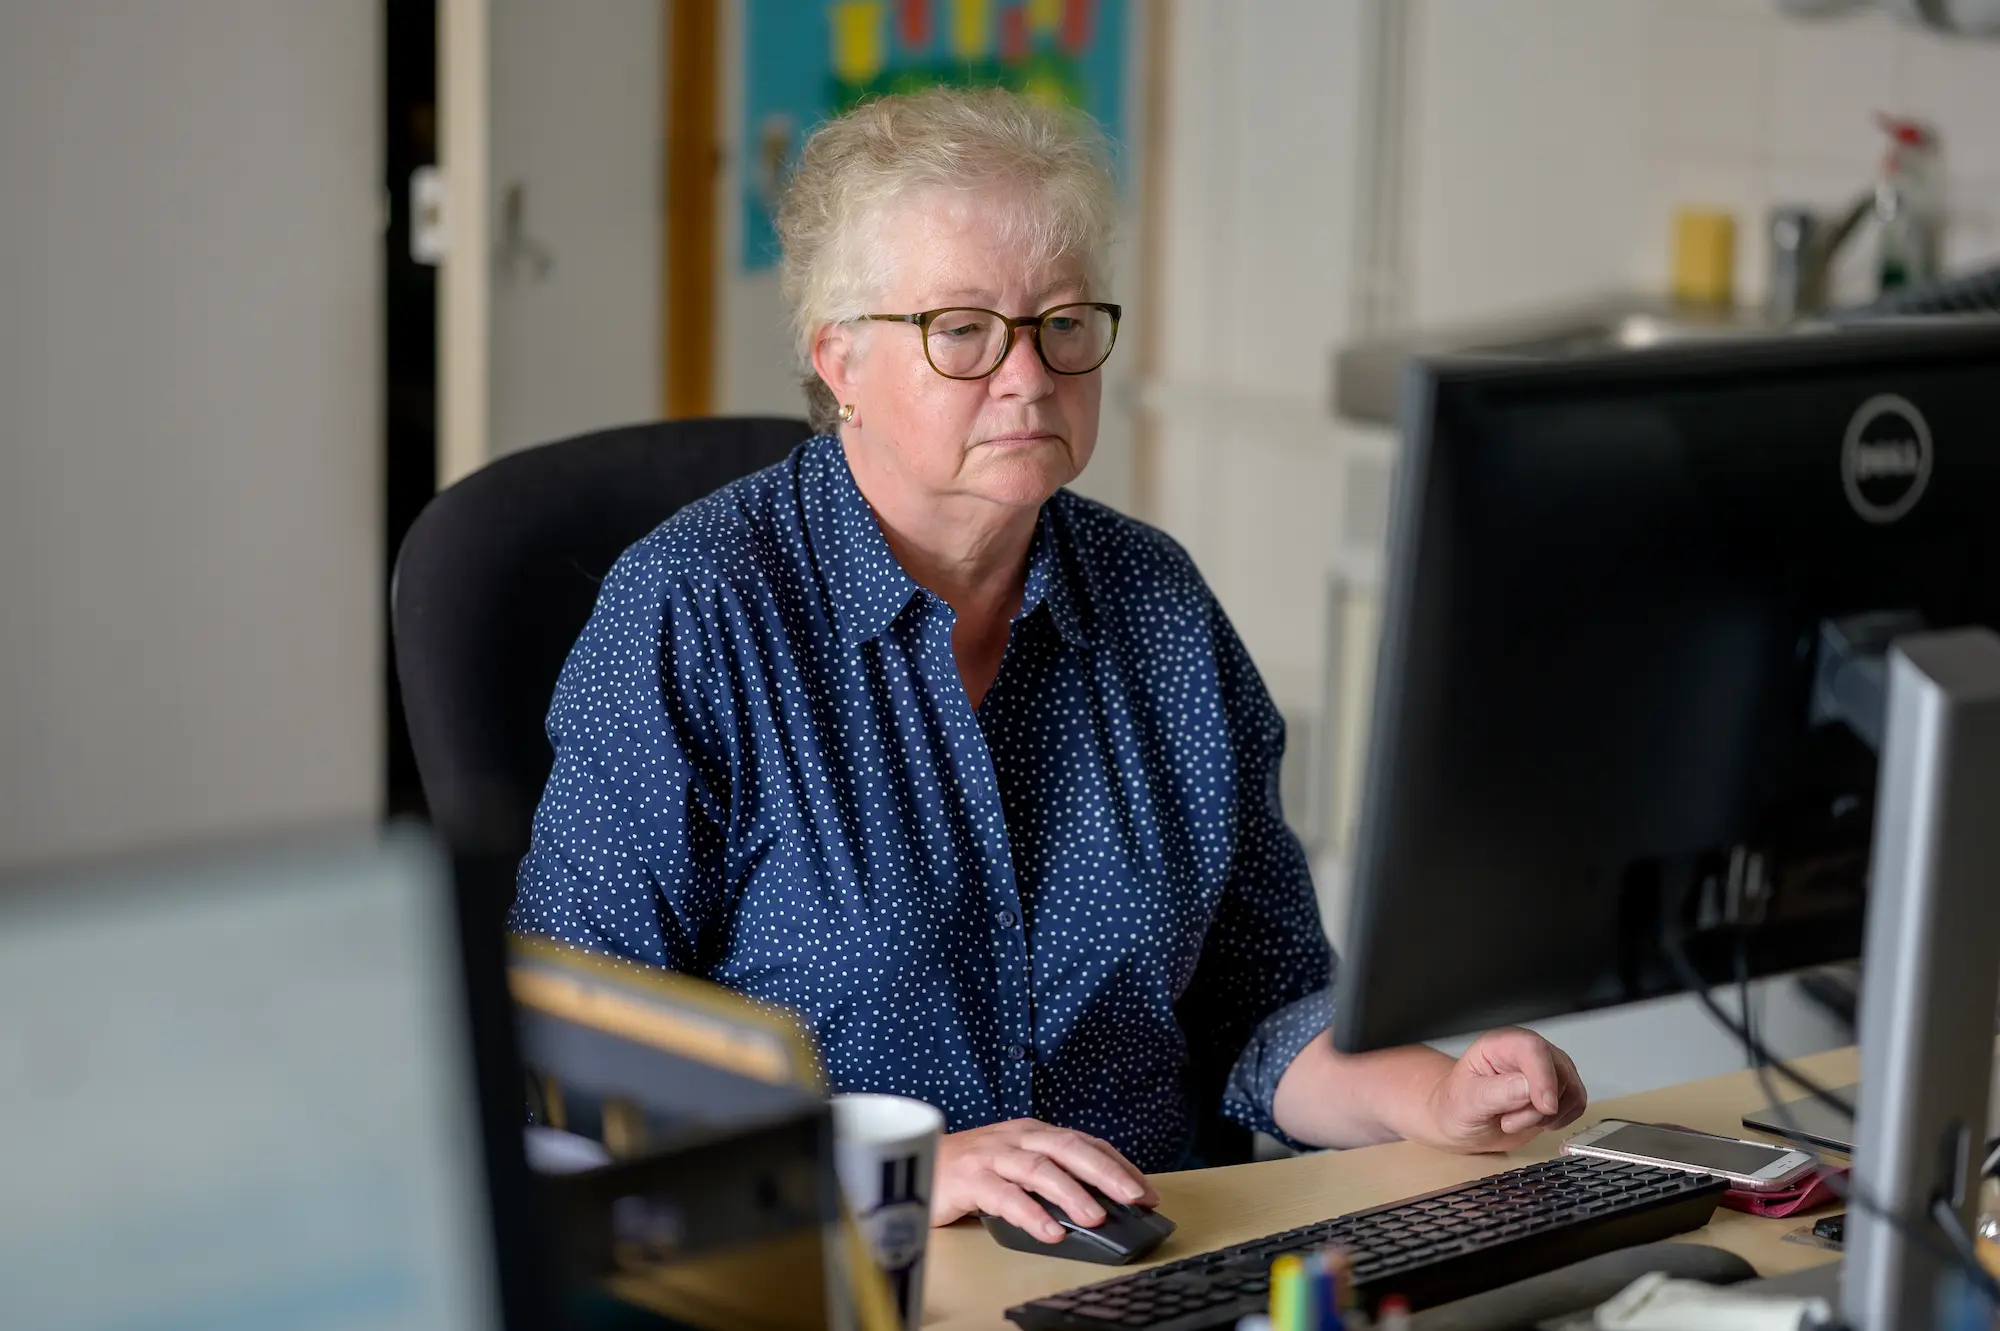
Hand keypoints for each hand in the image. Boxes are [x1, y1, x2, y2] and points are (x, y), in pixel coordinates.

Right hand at [930, 1118, 1159, 1242]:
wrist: (911, 1162)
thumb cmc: (969, 1169)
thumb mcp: (1015, 1166)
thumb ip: (1050, 1179)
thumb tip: (1099, 1206)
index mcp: (1033, 1133)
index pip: (1085, 1143)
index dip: (1118, 1165)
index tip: (1147, 1190)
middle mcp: (1016, 1138)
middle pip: (1069, 1149)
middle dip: (1106, 1173)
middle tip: (1136, 1198)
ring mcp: (992, 1156)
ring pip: (1040, 1169)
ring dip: (1072, 1193)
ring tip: (1096, 1217)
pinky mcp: (968, 1179)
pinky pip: (1004, 1196)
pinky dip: (1030, 1214)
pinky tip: (1049, 1232)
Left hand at [1418, 1028, 1587, 1152]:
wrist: (1460, 1120)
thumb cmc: (1456, 1105)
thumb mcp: (1466, 1101)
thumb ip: (1496, 1093)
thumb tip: (1528, 1087)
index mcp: (1500, 1044)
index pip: (1533, 1049)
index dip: (1543, 1077)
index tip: (1544, 1106)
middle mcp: (1527, 1052)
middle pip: (1558, 1073)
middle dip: (1537, 1108)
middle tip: (1507, 1121)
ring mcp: (1546, 1069)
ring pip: (1571, 1092)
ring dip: (1546, 1118)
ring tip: (1513, 1120)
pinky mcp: (1559, 1089)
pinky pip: (1577, 1105)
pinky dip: (1559, 1121)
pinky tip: (1532, 1123)